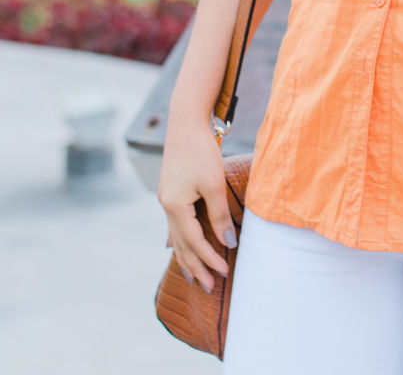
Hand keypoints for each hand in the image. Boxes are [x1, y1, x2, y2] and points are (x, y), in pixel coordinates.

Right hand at [157, 119, 238, 293]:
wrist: (185, 121)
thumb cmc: (201, 150)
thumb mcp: (214, 184)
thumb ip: (219, 215)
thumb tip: (228, 243)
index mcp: (175, 207)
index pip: (194, 242)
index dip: (209, 259)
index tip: (224, 272)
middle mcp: (166, 206)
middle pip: (181, 245)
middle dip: (195, 267)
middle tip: (207, 288)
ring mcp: (166, 198)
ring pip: (176, 236)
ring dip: (186, 256)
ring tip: (193, 276)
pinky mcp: (170, 190)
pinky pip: (175, 224)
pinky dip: (181, 239)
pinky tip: (180, 246)